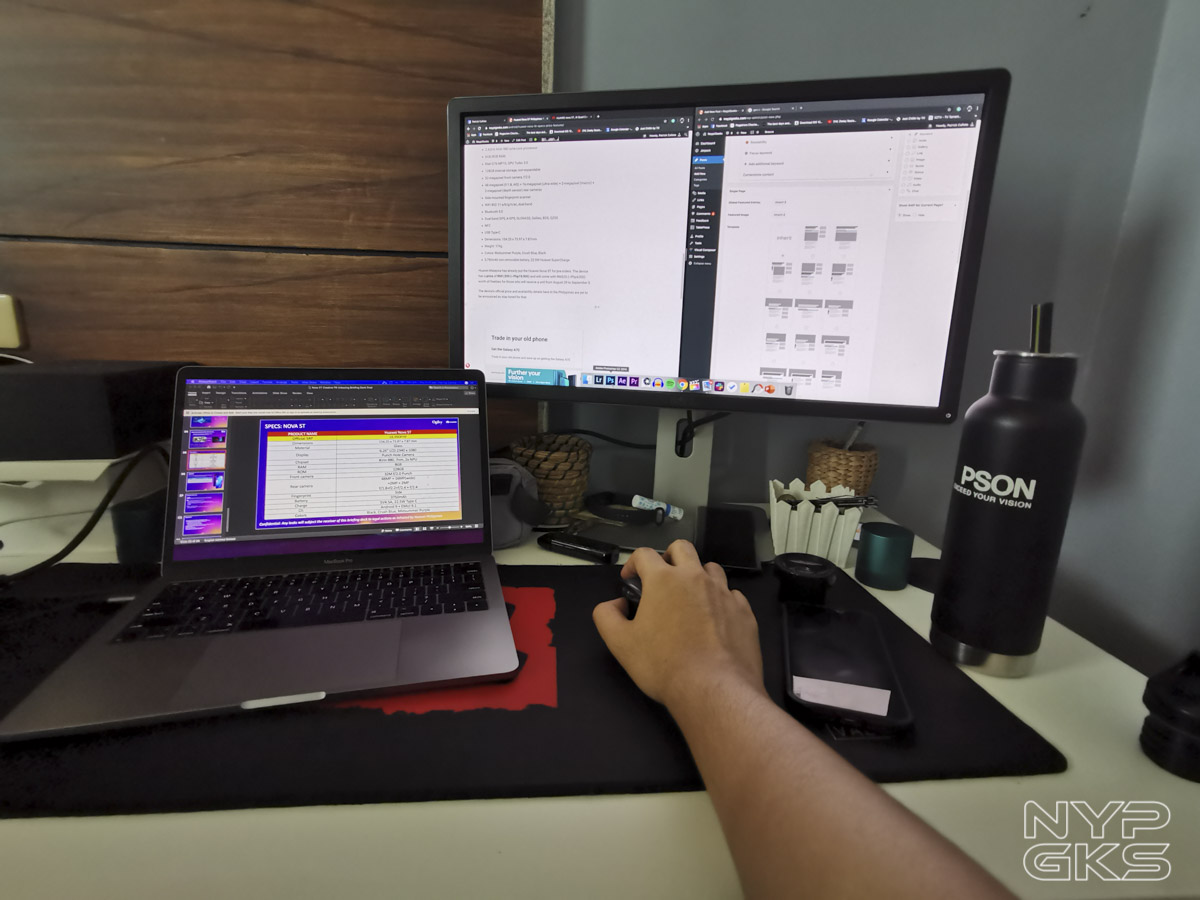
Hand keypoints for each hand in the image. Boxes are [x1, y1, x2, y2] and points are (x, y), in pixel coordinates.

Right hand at [592, 539, 764, 710]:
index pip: (644, 554)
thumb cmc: (663, 665)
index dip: (632, 563)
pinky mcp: (744, 612)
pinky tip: (714, 621)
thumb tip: (615, 604)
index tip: (630, 580)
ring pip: (711, 569)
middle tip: (661, 580)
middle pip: (682, 548)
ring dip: (697, 576)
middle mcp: (696, 578)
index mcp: (664, 580)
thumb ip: (606, 616)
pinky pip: (731, 595)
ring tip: (690, 599)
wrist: (714, 689)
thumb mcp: (620, 644)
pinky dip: (720, 601)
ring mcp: (724, 593)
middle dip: (668, 557)